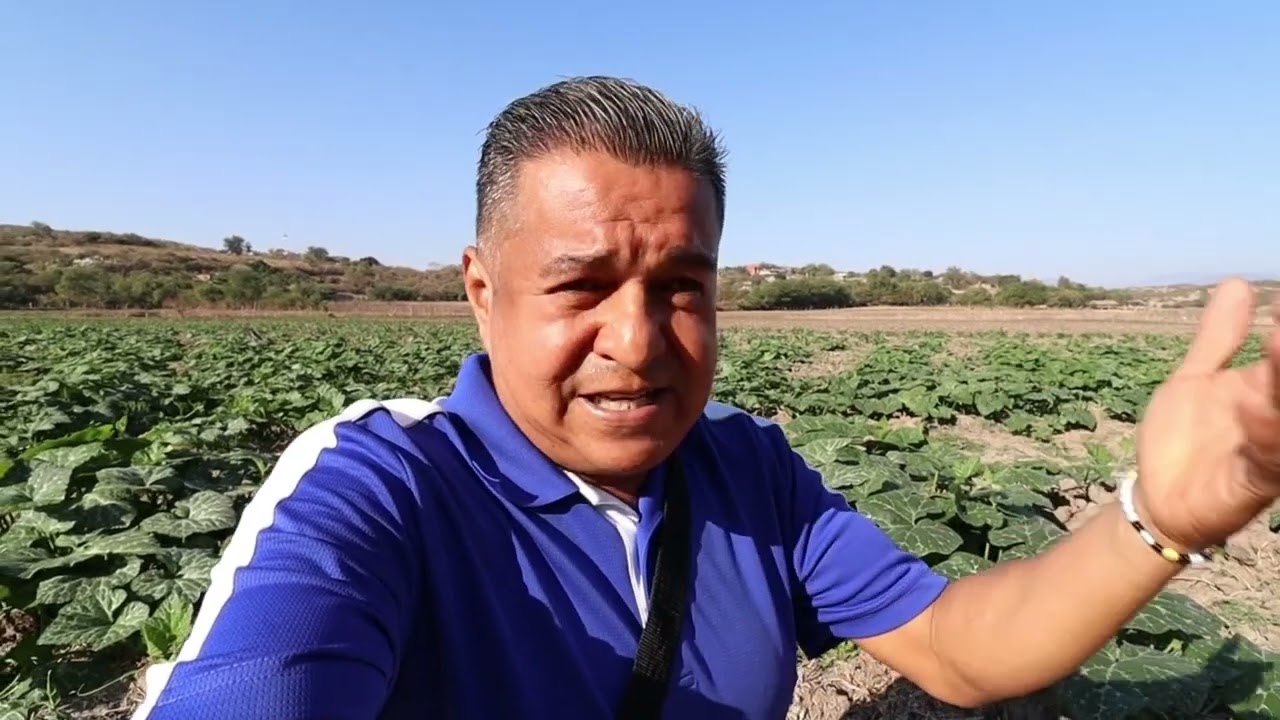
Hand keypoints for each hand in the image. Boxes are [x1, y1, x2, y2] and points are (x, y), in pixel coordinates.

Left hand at [1134, 277, 1279, 552]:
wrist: (1158, 495)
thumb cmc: (1184, 437)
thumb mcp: (1195, 378)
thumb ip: (1219, 336)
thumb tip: (1238, 283)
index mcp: (1269, 387)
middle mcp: (1278, 416)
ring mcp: (1271, 449)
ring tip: (1278, 342)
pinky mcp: (1255, 483)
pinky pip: (1269, 461)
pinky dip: (1265, 434)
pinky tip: (1252, 407)